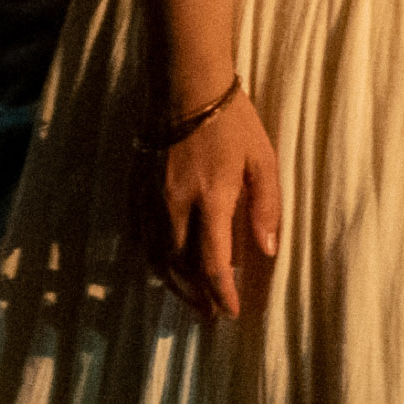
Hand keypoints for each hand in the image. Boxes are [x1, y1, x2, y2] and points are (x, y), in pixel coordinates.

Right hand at [155, 81, 286, 319]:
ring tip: (191, 300)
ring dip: (172, 284)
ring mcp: (150, 199)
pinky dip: (151, 259)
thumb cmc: (233, 122)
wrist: (184, 88)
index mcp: (210, 199)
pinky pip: (139, 237)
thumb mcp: (262, 160)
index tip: (231, 313)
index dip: (222, 292)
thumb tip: (267, 250)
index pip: (213, 262)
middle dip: (196, 296)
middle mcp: (174, 205)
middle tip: (212, 314)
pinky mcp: (135, 191)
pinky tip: (163, 269)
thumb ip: (266, 206)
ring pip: (155, 257)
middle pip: (180, 267)